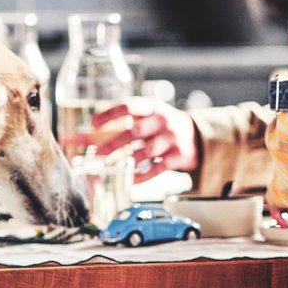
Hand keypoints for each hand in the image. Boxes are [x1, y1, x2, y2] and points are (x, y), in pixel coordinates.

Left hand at [64, 100, 199, 176]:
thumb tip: (91, 131)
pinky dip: (143, 176)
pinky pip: (158, 168)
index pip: (129, 107)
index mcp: (151, 107)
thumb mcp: (149, 116)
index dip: (110, 114)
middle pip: (135, 131)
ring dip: (127, 160)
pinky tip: (131, 181)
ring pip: (146, 151)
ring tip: (111, 167)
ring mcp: (171, 139)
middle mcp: (162, 121)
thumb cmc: (162, 126)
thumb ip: (126, 121)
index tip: (93, 123)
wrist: (197, 137)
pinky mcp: (178, 157)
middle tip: (97, 153)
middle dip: (114, 142)